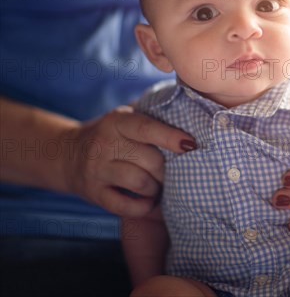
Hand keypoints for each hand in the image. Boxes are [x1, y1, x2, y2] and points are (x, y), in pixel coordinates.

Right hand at [62, 106, 194, 216]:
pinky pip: (124, 206)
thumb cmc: (110, 135)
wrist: (66, 154)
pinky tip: (149, 202)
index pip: (147, 128)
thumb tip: (190, 113)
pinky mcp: (94, 193)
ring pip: (140, 183)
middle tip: (174, 171)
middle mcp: (105, 144)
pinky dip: (143, 207)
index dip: (171, 137)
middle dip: (168, 169)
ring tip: (159, 185)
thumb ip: (150, 116)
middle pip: (150, 160)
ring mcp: (97, 170)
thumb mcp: (124, 118)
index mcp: (116, 122)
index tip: (191, 144)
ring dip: (157, 188)